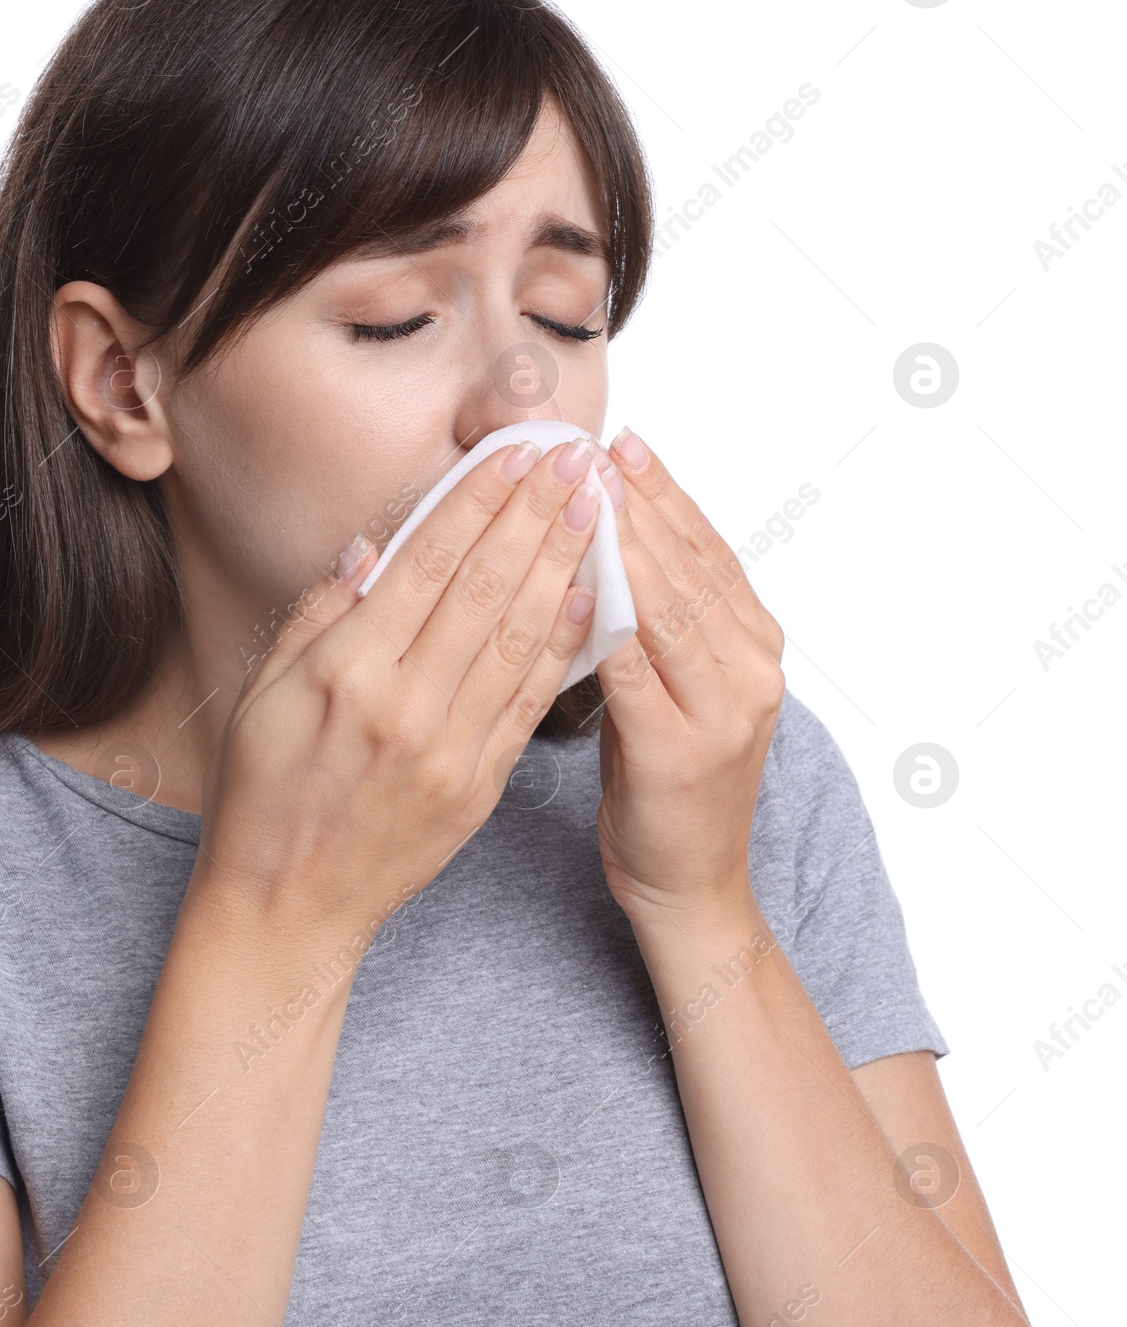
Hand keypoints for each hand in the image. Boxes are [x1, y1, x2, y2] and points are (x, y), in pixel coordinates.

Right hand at [193, 436, 607, 943]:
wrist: (287, 907)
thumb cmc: (262, 794)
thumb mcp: (260, 691)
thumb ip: (317, 614)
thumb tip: (373, 547)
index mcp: (345, 670)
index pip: (428, 562)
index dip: (478, 499)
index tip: (517, 452)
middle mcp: (404, 704)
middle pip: (486, 587)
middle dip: (535, 512)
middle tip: (574, 455)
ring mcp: (449, 749)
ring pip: (520, 637)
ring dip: (564, 564)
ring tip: (595, 507)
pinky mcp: (479, 788)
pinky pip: (531, 703)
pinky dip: (563, 646)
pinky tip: (590, 597)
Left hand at [589, 428, 786, 924]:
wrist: (689, 884)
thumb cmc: (665, 782)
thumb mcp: (671, 687)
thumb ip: (655, 621)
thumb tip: (604, 542)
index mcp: (755, 645)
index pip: (707, 549)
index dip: (665, 492)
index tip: (622, 442)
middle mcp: (754, 668)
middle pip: (689, 564)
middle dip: (638, 501)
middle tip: (590, 447)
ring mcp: (726, 708)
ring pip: (667, 603)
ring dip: (622, 541)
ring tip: (581, 489)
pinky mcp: (683, 749)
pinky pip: (635, 664)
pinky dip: (603, 615)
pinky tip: (570, 576)